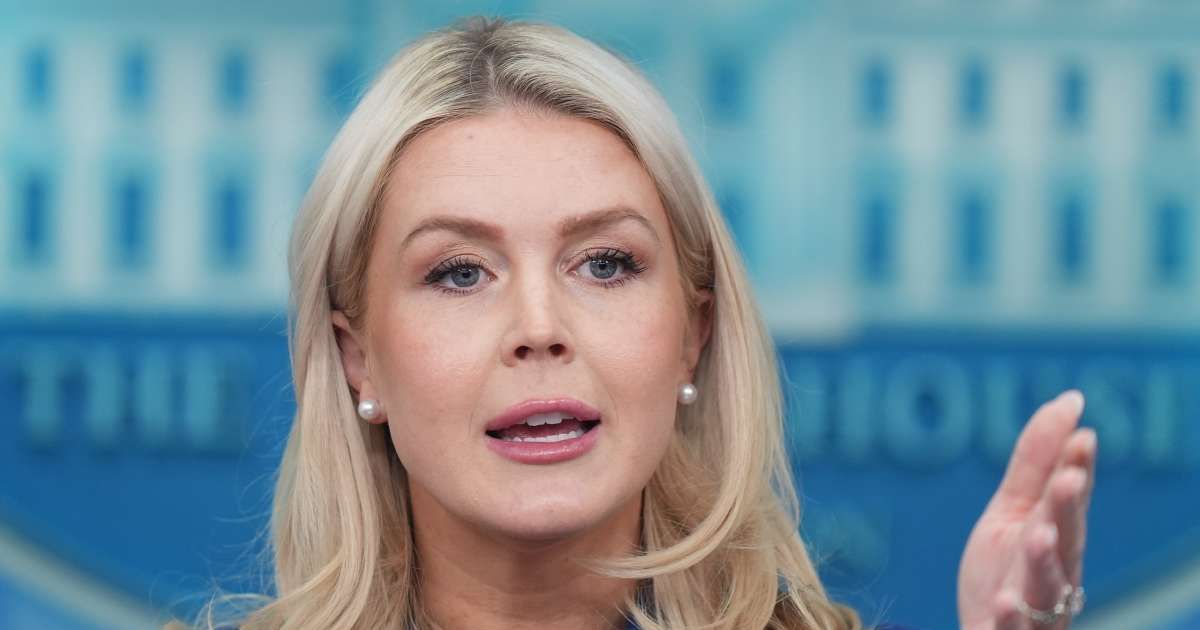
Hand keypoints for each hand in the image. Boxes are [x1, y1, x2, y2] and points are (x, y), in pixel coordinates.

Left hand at [957, 390, 1096, 629]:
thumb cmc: (1005, 571)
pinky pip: (1012, 629)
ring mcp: (1035, 606)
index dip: (1076, 469)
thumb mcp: (1011, 511)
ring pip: (1045, 584)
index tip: (1083, 438)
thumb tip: (1069, 402)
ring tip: (1039, 536)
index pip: (1070, 497)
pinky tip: (1003, 601)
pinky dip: (1010, 617)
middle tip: (1069, 479)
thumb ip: (1036, 462)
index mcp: (1056, 535)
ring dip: (1043, 560)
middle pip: (1065, 537)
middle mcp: (1054, 570)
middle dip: (1067, 508)